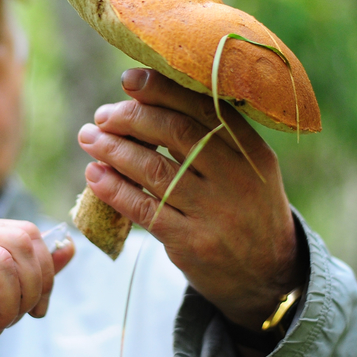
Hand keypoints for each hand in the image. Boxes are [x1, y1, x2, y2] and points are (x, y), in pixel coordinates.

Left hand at [77, 68, 304, 330]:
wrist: (268, 275)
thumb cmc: (243, 208)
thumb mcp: (246, 169)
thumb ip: (209, 137)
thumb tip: (142, 101)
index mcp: (252, 150)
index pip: (204, 108)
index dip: (162, 90)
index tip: (129, 80)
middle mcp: (238, 177)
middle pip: (176, 133)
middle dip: (132, 118)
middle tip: (102, 116)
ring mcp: (216, 212)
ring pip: (155, 170)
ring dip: (114, 150)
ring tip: (89, 138)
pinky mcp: (193, 242)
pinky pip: (145, 209)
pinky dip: (114, 190)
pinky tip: (93, 175)